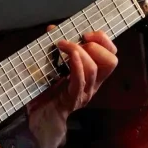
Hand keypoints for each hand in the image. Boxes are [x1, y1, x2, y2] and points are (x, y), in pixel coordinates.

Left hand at [27, 28, 118, 147]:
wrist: (36, 119)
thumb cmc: (45, 92)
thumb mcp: (53, 66)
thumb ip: (56, 49)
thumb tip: (53, 28)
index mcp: (93, 76)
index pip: (111, 55)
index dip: (104, 40)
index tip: (87, 33)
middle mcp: (93, 85)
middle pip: (110, 61)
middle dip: (95, 45)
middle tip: (77, 42)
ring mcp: (84, 93)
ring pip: (94, 69)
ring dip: (78, 51)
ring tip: (63, 45)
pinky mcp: (71, 100)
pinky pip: (79, 81)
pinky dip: (76, 66)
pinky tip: (70, 56)